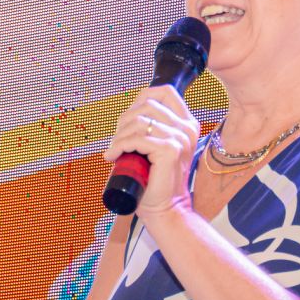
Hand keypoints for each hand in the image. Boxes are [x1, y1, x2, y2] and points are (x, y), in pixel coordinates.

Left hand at [104, 85, 200, 216]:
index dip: (141, 99)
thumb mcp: (157, 147)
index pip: (165, 91)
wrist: (165, 207)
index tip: (128, 119)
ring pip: (139, 122)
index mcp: (187, 124)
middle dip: (125, 120)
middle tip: (117, 141)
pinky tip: (112, 156)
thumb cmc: (156, 179)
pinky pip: (136, 140)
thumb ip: (153, 128)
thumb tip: (129, 113)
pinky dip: (119, 147)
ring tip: (114, 151)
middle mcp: (187, 128)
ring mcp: (180, 138)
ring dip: (119, 136)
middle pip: (147, 104)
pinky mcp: (170, 150)